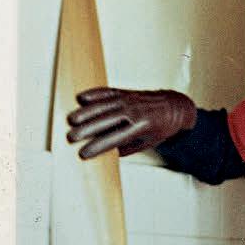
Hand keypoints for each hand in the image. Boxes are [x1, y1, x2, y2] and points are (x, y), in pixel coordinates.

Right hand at [66, 87, 196, 158]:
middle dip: (86, 129)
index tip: (84, 153)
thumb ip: (127, 147)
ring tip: (70, 120)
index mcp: (141, 127)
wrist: (174, 107)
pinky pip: (106, 92)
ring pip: (102, 105)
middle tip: (70, 137)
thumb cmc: (160, 128)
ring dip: (85, 112)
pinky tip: (81, 98)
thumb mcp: (147, 143)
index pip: (114, 139)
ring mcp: (129, 99)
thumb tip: (105, 153)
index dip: (97, 146)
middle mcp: (134, 111)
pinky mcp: (125, 91)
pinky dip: (93, 94)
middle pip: (105, 120)